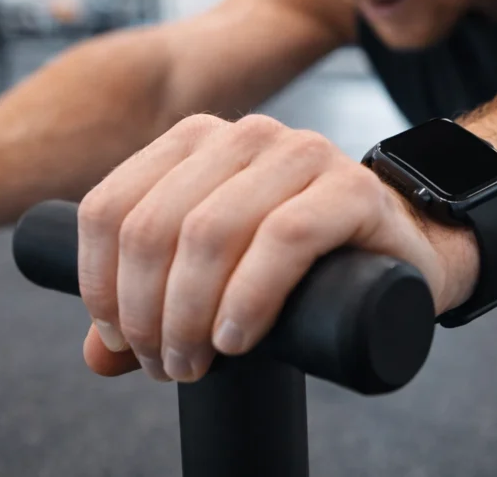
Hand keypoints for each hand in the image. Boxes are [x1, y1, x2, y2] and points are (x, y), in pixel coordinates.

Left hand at [77, 113, 446, 382]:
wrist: (399, 252)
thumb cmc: (299, 264)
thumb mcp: (212, 275)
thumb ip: (152, 304)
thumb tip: (97, 356)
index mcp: (194, 141)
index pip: (109, 207)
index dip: (101, 283)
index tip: (118, 338)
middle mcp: (243, 135)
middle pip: (153, 226)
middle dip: (146, 311)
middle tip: (165, 362)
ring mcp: (301, 153)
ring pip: (210, 232)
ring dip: (189, 314)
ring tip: (196, 361)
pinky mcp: (352, 186)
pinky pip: (283, 239)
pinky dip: (249, 298)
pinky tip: (238, 338)